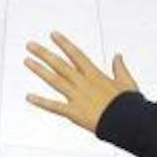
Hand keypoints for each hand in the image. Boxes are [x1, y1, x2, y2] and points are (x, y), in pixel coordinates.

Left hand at [24, 32, 140, 134]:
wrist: (129, 122)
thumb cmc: (129, 104)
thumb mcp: (127, 83)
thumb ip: (120, 68)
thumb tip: (117, 55)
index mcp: (95, 75)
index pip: (76, 54)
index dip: (64, 44)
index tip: (53, 34)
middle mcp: (83, 83)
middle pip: (60, 65)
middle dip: (44, 53)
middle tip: (30, 45)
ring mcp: (77, 97)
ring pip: (54, 80)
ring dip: (39, 70)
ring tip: (26, 61)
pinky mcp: (73, 112)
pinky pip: (54, 106)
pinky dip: (41, 102)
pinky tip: (28, 97)